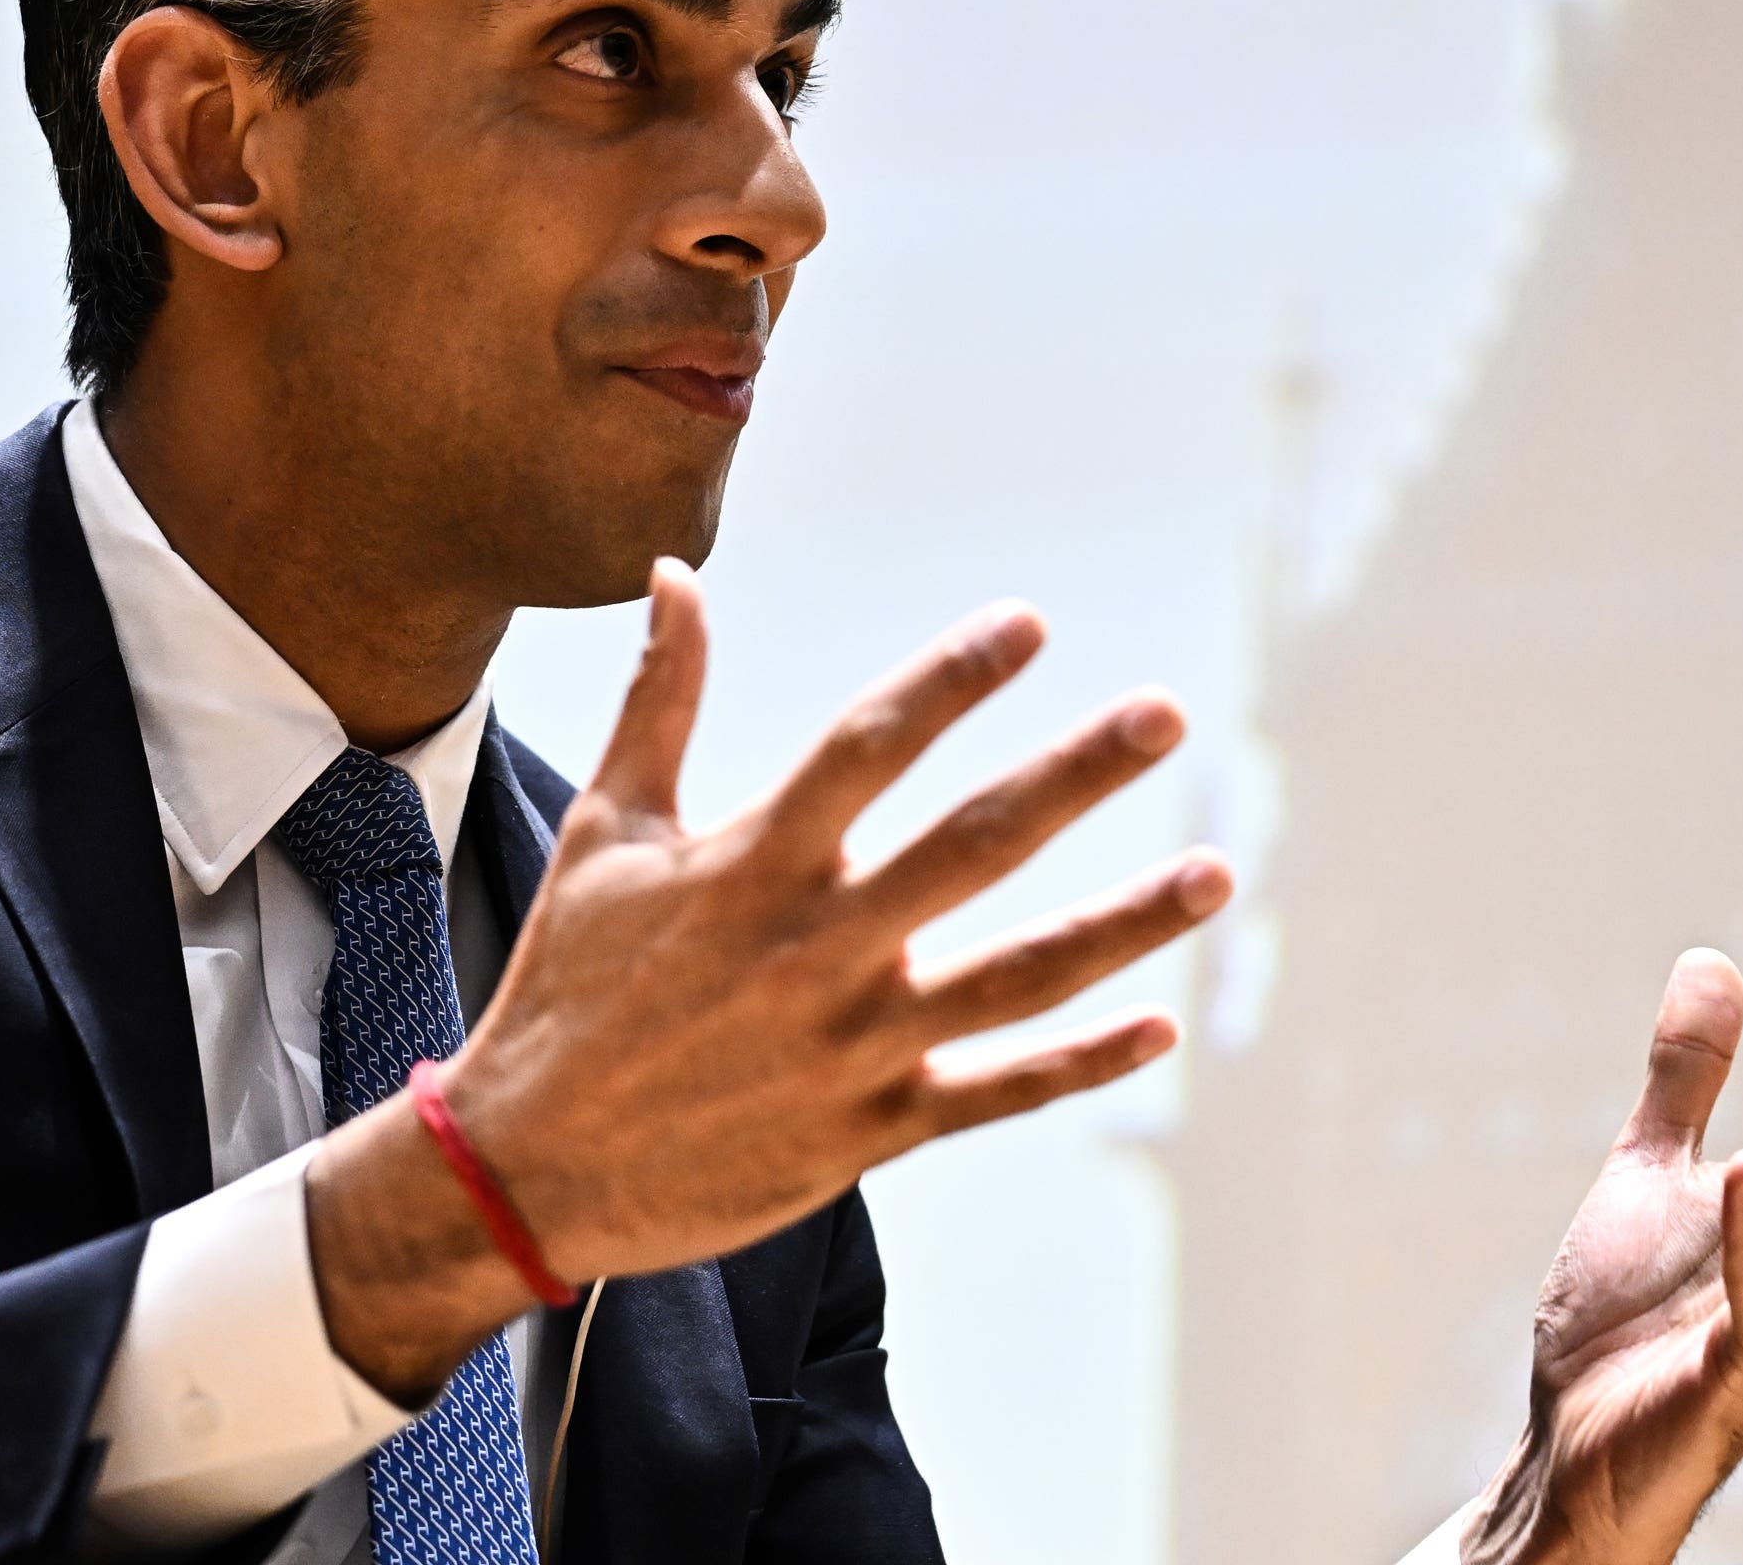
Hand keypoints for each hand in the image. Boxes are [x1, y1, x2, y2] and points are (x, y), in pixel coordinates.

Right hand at [308, 560, 1228, 1396]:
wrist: (528, 1168)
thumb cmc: (566, 986)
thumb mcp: (604, 832)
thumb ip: (660, 701)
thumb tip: (674, 574)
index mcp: (749, 864)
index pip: (868, 745)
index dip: (951, 679)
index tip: (1030, 623)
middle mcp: (813, 948)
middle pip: (969, 846)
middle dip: (1076, 776)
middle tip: (1164, 714)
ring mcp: (849, 1045)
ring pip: (1013, 978)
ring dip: (1122, 925)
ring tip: (1214, 872)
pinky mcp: (865, 1133)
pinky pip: (994, 1093)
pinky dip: (1078, 1062)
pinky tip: (1157, 1024)